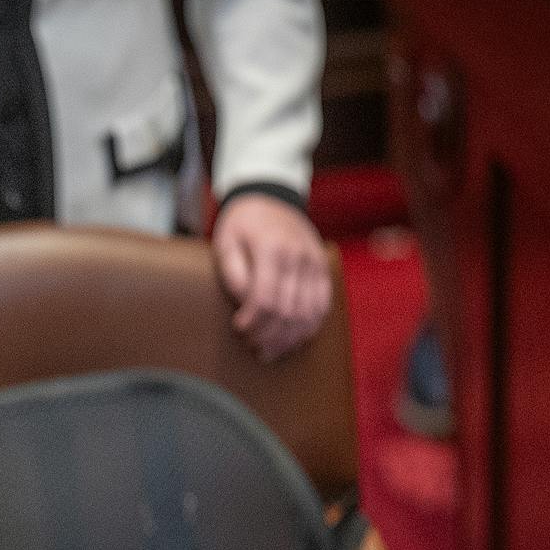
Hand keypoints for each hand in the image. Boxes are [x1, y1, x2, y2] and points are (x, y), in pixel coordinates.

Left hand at [212, 194, 330, 362]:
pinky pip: (323, 306)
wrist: (270, 197)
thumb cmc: (242, 225)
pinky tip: (292, 340)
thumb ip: (233, 275)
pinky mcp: (323, 269)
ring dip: (289, 339)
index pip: (266, 298)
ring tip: (270, 351)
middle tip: (253, 347)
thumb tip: (247, 306)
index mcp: (273, 249)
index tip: (239, 329)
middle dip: (270, 335)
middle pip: (289, 311)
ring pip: (309, 313)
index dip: (253, 321)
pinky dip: (309, 328)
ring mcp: (316, 263)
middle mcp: (300, 257)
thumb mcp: (225, 242)